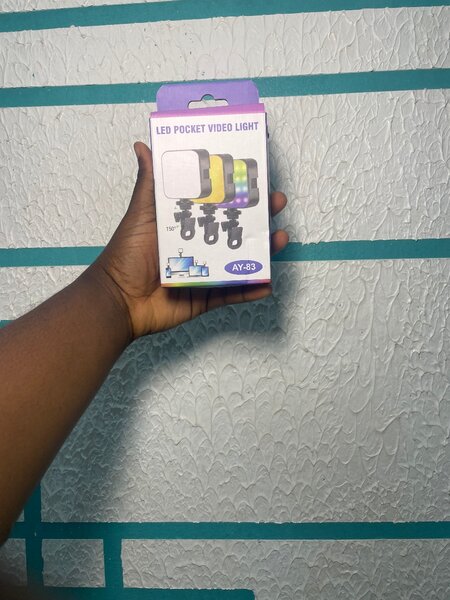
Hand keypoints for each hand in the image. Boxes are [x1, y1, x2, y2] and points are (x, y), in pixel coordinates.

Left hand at [92, 142, 288, 339]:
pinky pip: (232, 294)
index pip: (217, 204)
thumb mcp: (141, 214)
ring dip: (262, 251)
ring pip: (240, 261)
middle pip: (235, 229)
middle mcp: (198, 246)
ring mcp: (205, 272)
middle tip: (276, 203)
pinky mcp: (205, 297)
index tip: (257, 177)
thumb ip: (149, 184)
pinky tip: (268, 283)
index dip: (238, 192)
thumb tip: (142, 146)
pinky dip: (251, 290)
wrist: (119, 299)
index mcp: (185, 224)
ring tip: (279, 239)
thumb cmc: (126, 254)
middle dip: (258, 217)